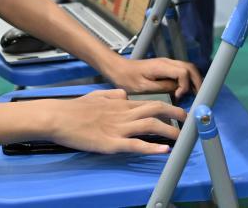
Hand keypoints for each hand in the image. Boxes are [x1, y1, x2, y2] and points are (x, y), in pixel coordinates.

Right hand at [45, 88, 186, 153]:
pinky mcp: (111, 143)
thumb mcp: (97, 96)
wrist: (59, 117)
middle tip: (188, 120)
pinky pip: (135, 145)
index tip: (179, 111)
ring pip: (150, 126)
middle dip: (175, 114)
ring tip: (182, 137)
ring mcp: (118, 128)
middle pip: (155, 110)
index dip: (167, 106)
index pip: (150, 102)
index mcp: (121, 104)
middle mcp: (123, 114)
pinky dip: (151, 148)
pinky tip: (163, 151)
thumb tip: (125, 95)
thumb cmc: (75, 109)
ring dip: (168, 131)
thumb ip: (113, 95)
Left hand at [105, 56, 202, 100]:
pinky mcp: (166, 67)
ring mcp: (167, 63)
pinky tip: (187, 91)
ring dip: (194, 80)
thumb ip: (162, 88)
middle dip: (197, 81)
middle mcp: (167, 62)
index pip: (183, 72)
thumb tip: (178, 90)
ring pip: (188, 68)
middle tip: (199, 96)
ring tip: (197, 94)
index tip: (178, 96)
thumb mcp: (144, 88)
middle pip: (190, 68)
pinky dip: (188, 79)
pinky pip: (182, 71)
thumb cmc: (128, 80)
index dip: (185, 85)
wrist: (119, 70)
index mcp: (161, 66)